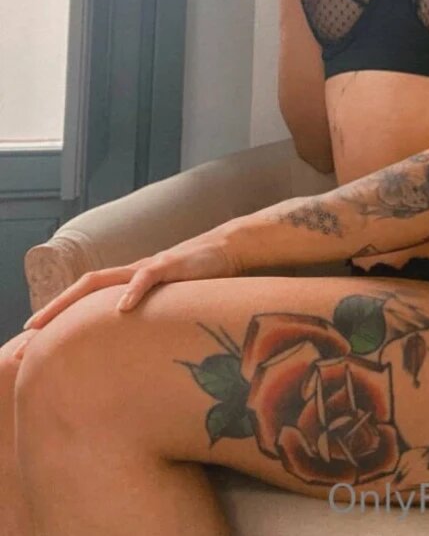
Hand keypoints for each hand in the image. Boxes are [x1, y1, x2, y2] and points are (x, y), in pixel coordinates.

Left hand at [21, 224, 241, 331]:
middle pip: (82, 288)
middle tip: (27, 334)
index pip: (87, 297)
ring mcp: (148, 267)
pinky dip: (133, 291)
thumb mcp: (172, 303)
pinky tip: (122, 307)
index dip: (61, 314)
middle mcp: (132, 273)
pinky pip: (147, 277)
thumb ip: (155, 319)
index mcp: (130, 283)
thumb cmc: (200, 280)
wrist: (228, 248)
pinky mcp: (171, 265)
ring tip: (52, 321)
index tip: (34, 339)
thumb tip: (140, 353)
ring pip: (102, 280)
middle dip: (53, 309)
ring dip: (73, 301)